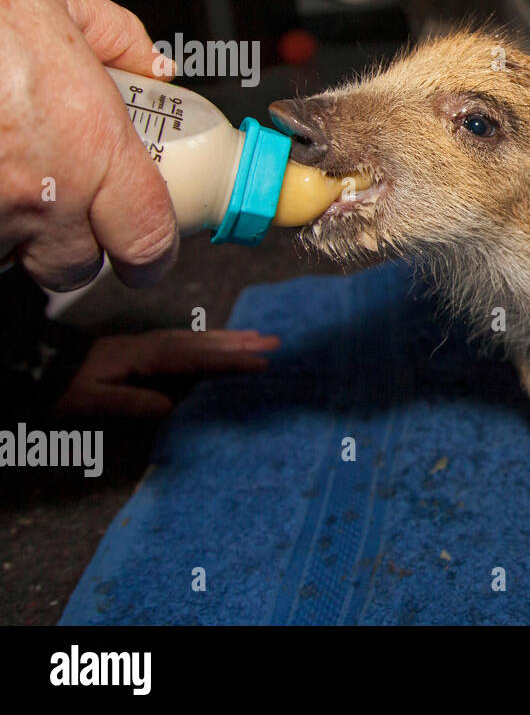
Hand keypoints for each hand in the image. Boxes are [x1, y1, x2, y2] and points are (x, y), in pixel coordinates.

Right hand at [0, 0, 178, 291]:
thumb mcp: (52, 1)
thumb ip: (115, 40)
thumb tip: (150, 66)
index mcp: (92, 146)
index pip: (146, 241)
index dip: (149, 255)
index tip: (145, 254)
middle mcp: (39, 193)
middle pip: (72, 264)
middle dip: (67, 242)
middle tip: (55, 197)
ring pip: (5, 255)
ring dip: (5, 226)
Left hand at [57, 329, 280, 418]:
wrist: (38, 366)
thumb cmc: (63, 387)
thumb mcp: (90, 401)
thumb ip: (129, 402)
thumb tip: (171, 406)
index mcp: (145, 358)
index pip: (196, 359)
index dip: (230, 360)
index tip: (261, 361)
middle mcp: (151, 346)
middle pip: (203, 343)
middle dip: (239, 343)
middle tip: (274, 342)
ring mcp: (148, 345)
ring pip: (197, 339)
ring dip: (228, 338)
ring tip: (258, 338)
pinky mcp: (144, 349)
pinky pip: (186, 341)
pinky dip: (209, 340)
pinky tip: (217, 343)